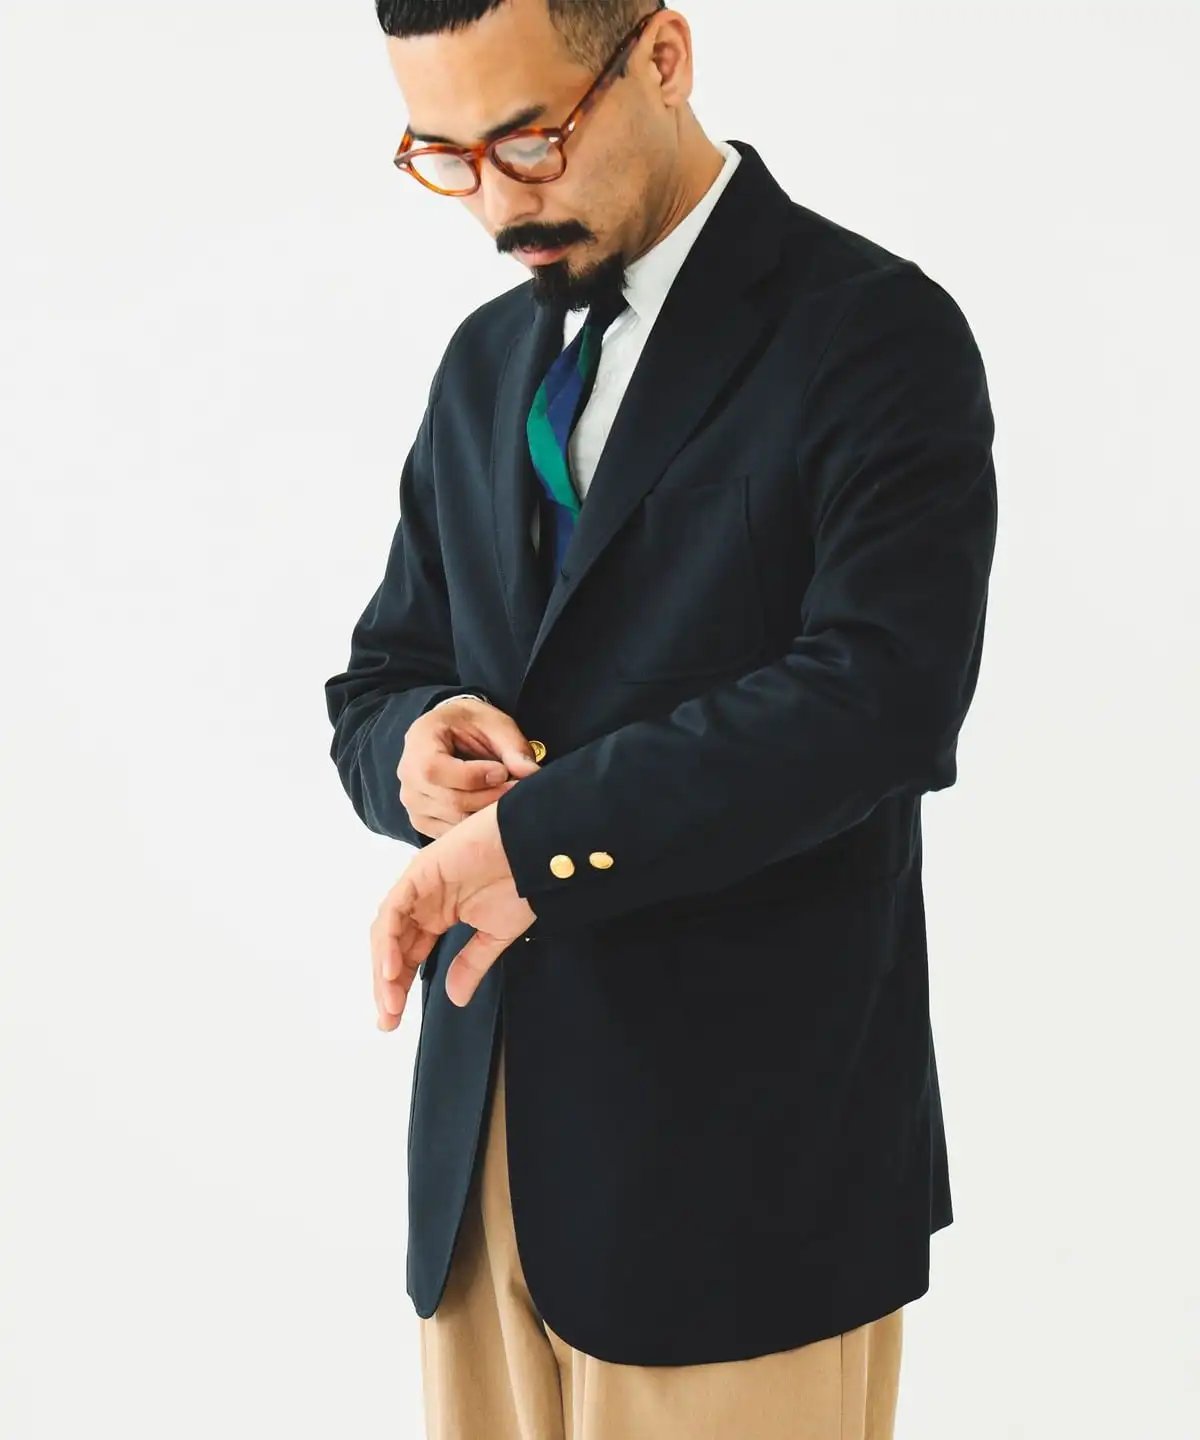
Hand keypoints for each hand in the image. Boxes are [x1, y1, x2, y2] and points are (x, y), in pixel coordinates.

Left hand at [370, 802, 534, 1024]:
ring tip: (391, 1001)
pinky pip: (395, 910)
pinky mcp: (419, 872)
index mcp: (437, 915)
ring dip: (385, 968)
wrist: (535, 852)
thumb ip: (471, 965)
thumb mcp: (494, 935)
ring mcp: (418, 886)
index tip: (394, 1020)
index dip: (399, 987)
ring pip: (387, 932)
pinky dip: (390, 939)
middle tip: (388, 1019)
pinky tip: (392, 969)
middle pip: (392, 948)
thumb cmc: (520, 884)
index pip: (408, 956)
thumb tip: (455, 999)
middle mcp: (422, 902)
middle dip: (386, 985)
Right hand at [398, 696, 541, 838]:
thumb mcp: (495, 724)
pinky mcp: (422, 820)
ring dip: (485, 814)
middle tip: (517, 788)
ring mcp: (412, 801)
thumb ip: (512, 747)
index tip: (502, 771)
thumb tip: (531, 773)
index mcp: (419, 741)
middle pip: (449, 800)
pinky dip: (475, 827)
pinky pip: (450, 833)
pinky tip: (491, 811)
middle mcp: (407, 774)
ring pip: (453, 821)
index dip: (473, 776)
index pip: (435, 769)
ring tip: (507, 799)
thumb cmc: (471, 725)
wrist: (452, 732)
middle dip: (489, 798)